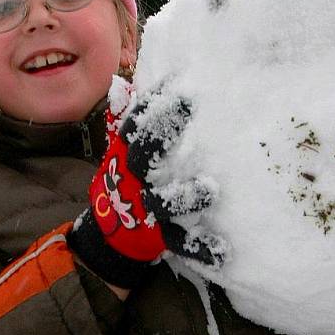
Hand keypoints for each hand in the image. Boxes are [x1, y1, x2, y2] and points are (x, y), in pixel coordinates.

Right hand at [70, 85, 224, 288]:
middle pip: (142, 157)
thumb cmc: (128, 180)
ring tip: (209, 190)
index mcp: (126, 156)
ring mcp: (147, 210)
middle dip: (161, 134)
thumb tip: (123, 84)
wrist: (111, 234)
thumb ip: (127, 118)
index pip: (133, 127)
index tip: (177, 86)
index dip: (150, 105)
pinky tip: (222, 249)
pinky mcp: (161, 237)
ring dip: (184, 198)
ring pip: (162, 205)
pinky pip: (180, 243)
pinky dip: (200, 248)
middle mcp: (134, 181)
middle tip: (186, 109)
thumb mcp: (123, 150)